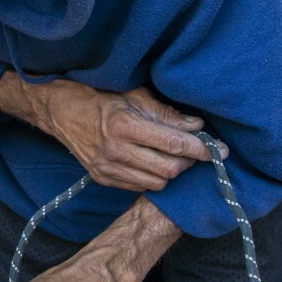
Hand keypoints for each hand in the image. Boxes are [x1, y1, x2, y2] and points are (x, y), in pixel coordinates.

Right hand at [0, 76, 218, 191]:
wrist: (60, 111)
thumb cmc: (100, 97)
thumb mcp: (135, 95)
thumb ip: (167, 113)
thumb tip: (198, 126)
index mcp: (124, 125)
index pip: (175, 144)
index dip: (202, 149)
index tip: (221, 150)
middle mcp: (116, 151)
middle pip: (170, 169)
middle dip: (190, 162)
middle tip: (196, 150)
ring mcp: (108, 168)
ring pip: (158, 182)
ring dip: (173, 170)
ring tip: (174, 155)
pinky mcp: (103, 179)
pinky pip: (141, 186)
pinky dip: (154, 176)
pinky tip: (154, 162)